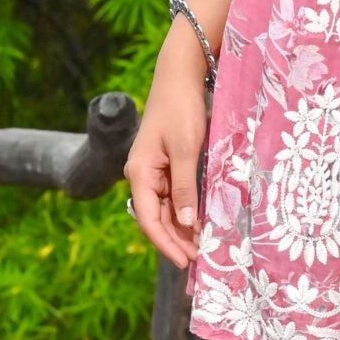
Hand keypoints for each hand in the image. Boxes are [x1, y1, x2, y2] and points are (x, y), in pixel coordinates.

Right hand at [125, 33, 210, 267]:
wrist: (180, 77)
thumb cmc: (181, 109)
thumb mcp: (185, 150)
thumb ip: (184, 189)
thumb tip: (184, 225)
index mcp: (139, 173)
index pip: (148, 219)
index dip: (166, 243)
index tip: (185, 262)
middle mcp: (142, 176)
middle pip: (155, 218)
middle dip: (175, 241)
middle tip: (198, 262)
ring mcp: (154, 171)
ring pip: (165, 210)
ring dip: (180, 230)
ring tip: (201, 249)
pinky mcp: (167, 165)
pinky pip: (173, 196)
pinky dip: (185, 212)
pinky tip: (199, 225)